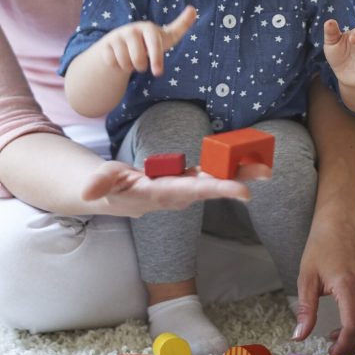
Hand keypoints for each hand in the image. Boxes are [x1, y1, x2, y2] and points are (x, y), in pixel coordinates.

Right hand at [80, 159, 270, 217]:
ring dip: (240, 173)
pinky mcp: (187, 179)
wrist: (115, 197)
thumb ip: (99, 183)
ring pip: (215, 180)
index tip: (243, 191)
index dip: (217, 189)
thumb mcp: (101, 182)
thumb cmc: (109, 188)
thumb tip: (88, 192)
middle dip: (237, 180)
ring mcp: (185, 187)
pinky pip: (211, 171)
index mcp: (160, 194)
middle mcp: (178, 194)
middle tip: (265, 173)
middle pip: (211, 187)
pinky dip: (230, 165)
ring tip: (265, 165)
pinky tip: (248, 158)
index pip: (191, 191)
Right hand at [100, 5, 195, 76]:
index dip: (156, 59)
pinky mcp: (105, 45)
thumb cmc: (149, 42)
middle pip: (138, 59)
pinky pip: (112, 63)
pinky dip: (117, 66)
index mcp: (147, 27)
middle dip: (141, 66)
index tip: (158, 73)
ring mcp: (116, 36)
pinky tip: (119, 59)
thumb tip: (193, 9)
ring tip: (130, 59)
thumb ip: (181, 25)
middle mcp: (131, 30)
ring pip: (124, 63)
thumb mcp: (165, 36)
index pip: (153, 44)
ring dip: (129, 67)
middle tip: (142, 63)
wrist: (122, 44)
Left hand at [293, 221, 354, 354]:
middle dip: (350, 347)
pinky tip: (343, 328)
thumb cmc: (321, 246)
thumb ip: (306, 309)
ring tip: (334, 342)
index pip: (353, 326)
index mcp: (349, 285)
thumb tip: (299, 336)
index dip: (343, 345)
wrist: (340, 224)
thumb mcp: (307, 277)